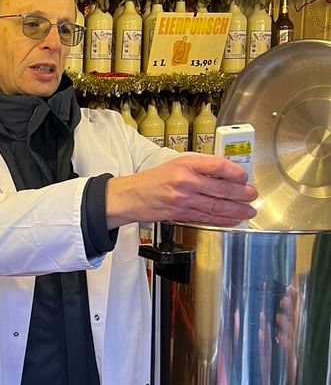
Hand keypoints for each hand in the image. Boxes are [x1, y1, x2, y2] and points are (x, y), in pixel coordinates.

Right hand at [106, 154, 257, 228]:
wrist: (131, 196)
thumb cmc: (153, 179)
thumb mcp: (176, 164)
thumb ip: (199, 168)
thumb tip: (225, 174)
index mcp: (186, 164)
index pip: (218, 166)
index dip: (236, 173)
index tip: (244, 177)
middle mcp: (185, 182)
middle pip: (222, 189)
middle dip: (241, 194)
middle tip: (252, 195)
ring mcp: (183, 200)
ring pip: (217, 206)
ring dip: (236, 210)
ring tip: (248, 211)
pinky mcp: (181, 214)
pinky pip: (206, 218)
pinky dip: (222, 220)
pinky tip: (232, 220)